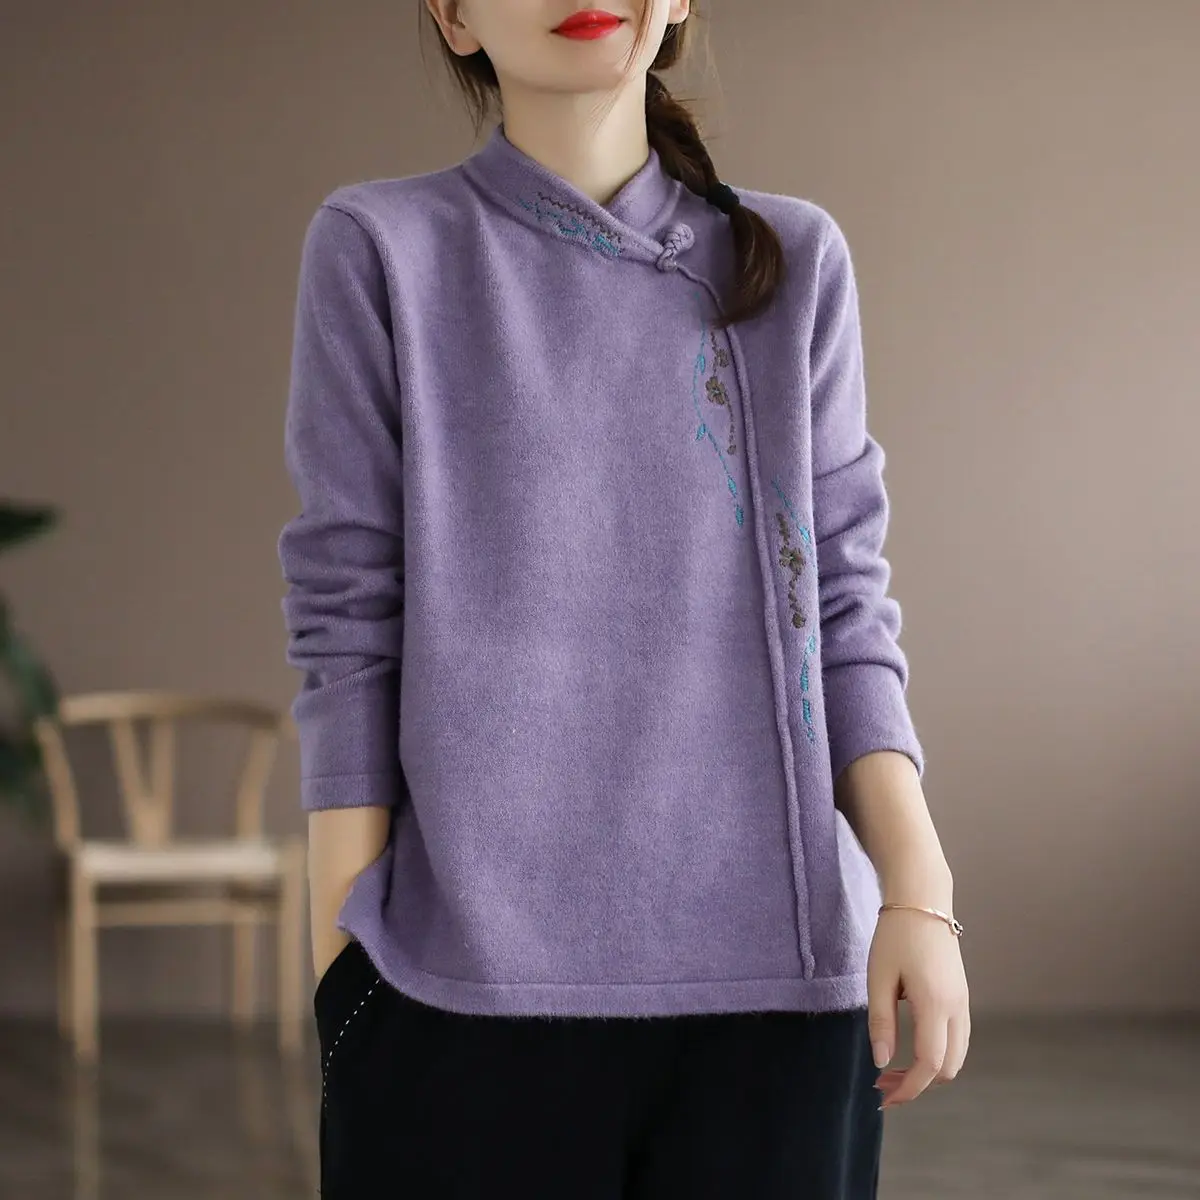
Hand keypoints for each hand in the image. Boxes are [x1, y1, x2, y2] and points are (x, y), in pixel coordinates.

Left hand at [867, 904, 969, 1108]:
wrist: (922, 900)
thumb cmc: (895, 935)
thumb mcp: (879, 977)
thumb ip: (881, 1021)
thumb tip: (882, 1062)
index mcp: (936, 1004)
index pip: (930, 1064)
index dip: (909, 1088)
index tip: (884, 1098)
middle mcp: (957, 1007)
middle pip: (947, 1067)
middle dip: (917, 1083)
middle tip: (882, 1082)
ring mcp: (963, 1001)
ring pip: (955, 1055)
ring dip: (929, 1069)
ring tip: (892, 1069)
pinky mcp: (961, 995)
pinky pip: (956, 1037)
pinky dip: (937, 1052)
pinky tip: (909, 1046)